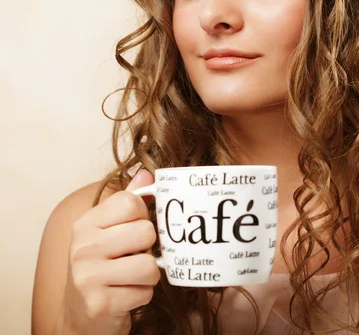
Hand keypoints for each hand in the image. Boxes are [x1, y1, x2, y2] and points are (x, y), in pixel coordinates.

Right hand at [57, 170, 159, 334]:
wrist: (79, 314)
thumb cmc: (100, 266)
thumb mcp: (108, 230)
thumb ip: (127, 202)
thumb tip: (148, 175)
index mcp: (86, 224)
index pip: (132, 203)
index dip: (142, 216)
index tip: (131, 229)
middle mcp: (83, 247)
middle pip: (146, 232)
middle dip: (147, 248)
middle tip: (131, 257)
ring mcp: (88, 277)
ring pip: (149, 265)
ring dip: (148, 275)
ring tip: (130, 277)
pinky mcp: (100, 304)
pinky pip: (145, 292)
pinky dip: (141, 295)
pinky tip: (124, 294)